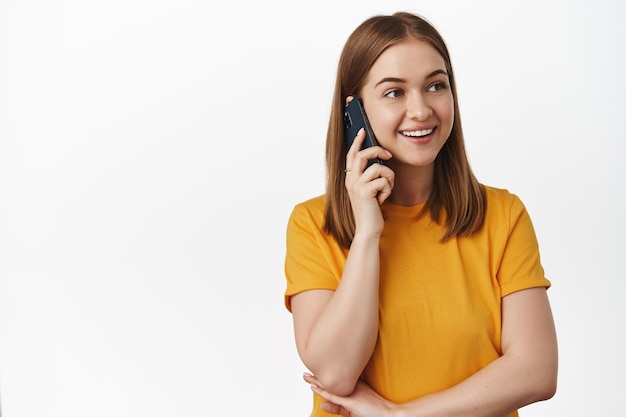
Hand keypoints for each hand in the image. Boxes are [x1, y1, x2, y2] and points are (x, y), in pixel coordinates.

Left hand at [304, 373, 396, 416]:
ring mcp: (352, 394)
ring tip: (306, 376)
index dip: (324, 378)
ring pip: (331, 386)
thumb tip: (322, 404)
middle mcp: (352, 388)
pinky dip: (324, 392)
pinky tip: (314, 387)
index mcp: (353, 388)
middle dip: (318, 377)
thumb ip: (337, 408)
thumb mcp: (352, 411)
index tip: (313, 373)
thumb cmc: (374, 413)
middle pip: (332, 381)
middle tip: (305, 372)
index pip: (336, 382)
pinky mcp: (351, 403)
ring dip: (317, 381)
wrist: (391, 415)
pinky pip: (335, 396)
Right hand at [344, 98, 393, 236]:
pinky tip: (383, 198)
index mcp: (350, 178)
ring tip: (387, 189)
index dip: (357, 142)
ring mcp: (356, 186)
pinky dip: (388, 189)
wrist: (367, 229)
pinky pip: (384, 180)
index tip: (362, 131)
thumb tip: (379, 162)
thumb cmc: (370, 210)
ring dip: (389, 177)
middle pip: (363, 155)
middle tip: (389, 156)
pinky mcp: (365, 192)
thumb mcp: (367, 190)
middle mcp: (350, 180)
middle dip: (378, 151)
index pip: (351, 155)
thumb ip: (368, 177)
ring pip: (378, 167)